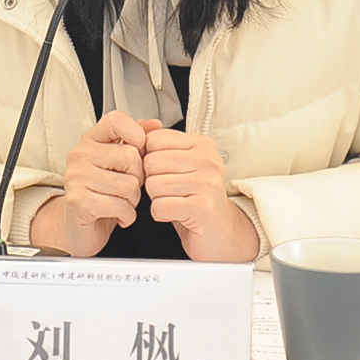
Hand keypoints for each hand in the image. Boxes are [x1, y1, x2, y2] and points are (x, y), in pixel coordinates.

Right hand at [31, 112, 161, 257]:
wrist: (77, 229)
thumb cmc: (102, 195)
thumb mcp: (121, 164)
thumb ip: (137, 141)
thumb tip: (155, 124)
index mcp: (91, 140)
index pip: (116, 121)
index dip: (136, 135)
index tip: (137, 153)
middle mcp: (80, 155)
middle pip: (130, 156)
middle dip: (138, 178)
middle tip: (128, 189)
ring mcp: (77, 177)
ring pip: (129, 184)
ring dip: (133, 200)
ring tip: (122, 203)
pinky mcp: (79, 201)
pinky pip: (120, 206)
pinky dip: (127, 216)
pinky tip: (118, 215)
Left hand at [141, 126, 259, 262]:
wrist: (220, 233)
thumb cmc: (196, 199)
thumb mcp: (179, 166)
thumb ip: (160, 145)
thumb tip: (139, 126)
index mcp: (202, 144)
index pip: (154, 139)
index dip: (149, 159)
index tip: (164, 172)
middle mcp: (208, 160)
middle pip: (151, 162)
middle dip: (152, 181)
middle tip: (171, 192)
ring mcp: (208, 183)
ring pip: (153, 185)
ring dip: (157, 199)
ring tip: (176, 202)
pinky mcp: (203, 208)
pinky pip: (160, 206)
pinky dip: (160, 214)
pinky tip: (175, 214)